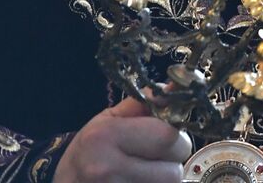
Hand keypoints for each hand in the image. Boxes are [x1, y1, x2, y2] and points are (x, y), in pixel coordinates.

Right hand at [54, 96, 191, 182]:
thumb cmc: (86, 151)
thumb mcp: (107, 120)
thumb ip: (142, 104)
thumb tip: (173, 89)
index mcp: (106, 137)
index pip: (166, 137)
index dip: (175, 136)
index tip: (168, 135)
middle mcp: (108, 169)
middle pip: (172, 170)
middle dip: (172, 161)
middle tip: (157, 157)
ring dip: (164, 178)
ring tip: (146, 171)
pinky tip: (141, 180)